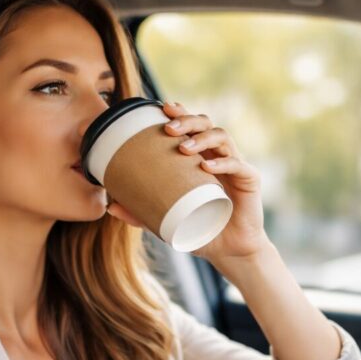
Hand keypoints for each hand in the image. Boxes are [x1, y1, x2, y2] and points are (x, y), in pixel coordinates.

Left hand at [105, 101, 269, 262]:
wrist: (229, 251)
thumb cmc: (200, 230)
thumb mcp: (166, 222)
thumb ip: (141, 213)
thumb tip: (111, 206)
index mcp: (201, 157)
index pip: (191, 126)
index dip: (179, 112)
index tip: (161, 108)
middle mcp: (218, 155)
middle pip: (205, 123)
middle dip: (186, 120)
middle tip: (168, 128)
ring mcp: (235, 165)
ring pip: (221, 137)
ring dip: (201, 138)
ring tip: (183, 148)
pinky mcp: (250, 180)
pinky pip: (237, 165)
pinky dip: (222, 163)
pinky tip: (206, 167)